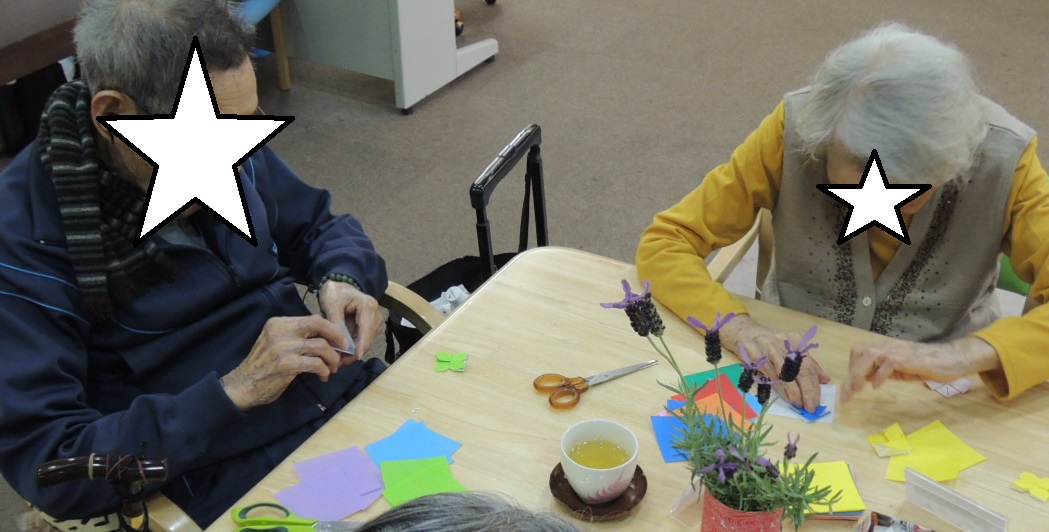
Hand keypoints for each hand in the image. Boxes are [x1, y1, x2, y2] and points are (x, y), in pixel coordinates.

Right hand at [222, 316, 348, 409]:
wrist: (242, 386)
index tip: (339, 339)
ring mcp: (282, 347)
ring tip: (332, 368)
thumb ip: (297, 337)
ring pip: (321, 346)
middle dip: (336, 335)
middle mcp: (280, 331)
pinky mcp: (286, 364)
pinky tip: (323, 377)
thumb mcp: (276, 343)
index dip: (330, 328)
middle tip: (344, 348)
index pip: (311, 318)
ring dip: (332, 358)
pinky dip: (324, 371)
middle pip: (317, 324)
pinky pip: (316, 364)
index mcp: (278, 323)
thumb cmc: (263, 366)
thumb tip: (327, 338)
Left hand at [318, 279, 382, 358]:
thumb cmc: (335, 293)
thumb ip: (336, 321)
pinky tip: (341, 356)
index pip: (366, 329)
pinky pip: (362, 342)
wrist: (339, 288)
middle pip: (367, 339)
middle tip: (338, 363)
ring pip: (365, 343)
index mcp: (368, 307)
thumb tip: (341, 343)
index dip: (362, 345)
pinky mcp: (369, 329)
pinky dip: (352, 349)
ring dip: (352, 353)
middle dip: (354, 352)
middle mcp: (375, 315)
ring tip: (337, 361)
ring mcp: (374, 323)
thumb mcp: (332, 303)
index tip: (356, 357)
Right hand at [719, 314, 830, 412]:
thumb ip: (808, 364)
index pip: (810, 366)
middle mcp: (785, 344)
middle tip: (810, 407)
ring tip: (798, 404)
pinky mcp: (757, 357)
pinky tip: (785, 397)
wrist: (744, 333)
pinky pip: (772, 376)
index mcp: (796, 341)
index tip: (817, 402)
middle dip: (808, 391)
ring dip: (794, 393)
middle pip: (801, 370)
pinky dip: (780, 389)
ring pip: (786, 375)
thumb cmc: (770, 344)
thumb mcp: (790, 349)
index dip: (815, 386)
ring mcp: (770, 350)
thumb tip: (825, 379)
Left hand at [842, 336, 1001, 402]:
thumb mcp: (900, 369)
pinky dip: (880, 375)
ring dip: (860, 374)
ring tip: (858, 390)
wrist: (952, 358)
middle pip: (859, 354)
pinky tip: (877, 387)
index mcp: (884, 349)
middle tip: (848, 396)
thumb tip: (867, 380)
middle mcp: (888, 347)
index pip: (859, 354)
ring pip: (869, 356)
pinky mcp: (908, 358)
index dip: (851, 371)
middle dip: (850, 375)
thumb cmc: (927, 365)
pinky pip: (888, 363)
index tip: (848, 391)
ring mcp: (898, 350)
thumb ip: (884, 372)